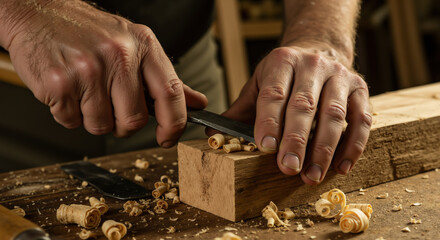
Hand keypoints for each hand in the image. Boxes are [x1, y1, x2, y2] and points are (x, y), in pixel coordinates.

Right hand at [1, 0, 206, 146]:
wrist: (38, 12)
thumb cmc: (88, 32)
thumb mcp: (134, 45)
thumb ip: (167, 79)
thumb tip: (197, 103)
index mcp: (143, 44)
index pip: (171, 94)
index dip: (174, 125)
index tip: (168, 138)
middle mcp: (119, 55)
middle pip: (134, 120)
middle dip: (123, 124)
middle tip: (111, 106)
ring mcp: (88, 69)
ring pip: (101, 125)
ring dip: (94, 118)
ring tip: (86, 91)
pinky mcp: (59, 82)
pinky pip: (71, 121)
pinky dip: (70, 114)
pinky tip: (69, 90)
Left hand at [221, 43, 371, 184]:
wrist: (319, 51)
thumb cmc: (284, 75)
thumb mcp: (259, 84)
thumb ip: (241, 109)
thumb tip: (214, 136)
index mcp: (282, 62)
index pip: (274, 93)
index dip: (269, 121)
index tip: (265, 147)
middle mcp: (312, 65)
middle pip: (304, 105)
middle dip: (296, 140)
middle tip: (288, 168)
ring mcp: (340, 76)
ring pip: (334, 115)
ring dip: (324, 149)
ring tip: (312, 175)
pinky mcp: (360, 89)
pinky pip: (361, 120)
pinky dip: (353, 145)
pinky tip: (341, 167)